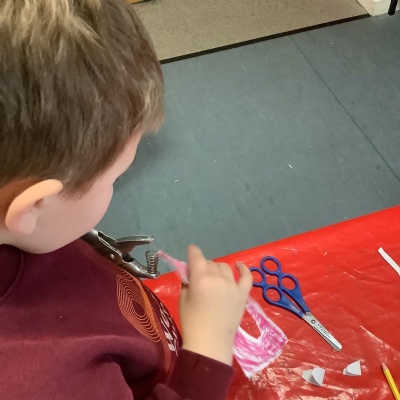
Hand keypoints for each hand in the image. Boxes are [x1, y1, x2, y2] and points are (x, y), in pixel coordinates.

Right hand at [179, 245, 251, 364]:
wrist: (210, 344)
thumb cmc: (192, 322)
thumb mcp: (183, 300)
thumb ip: (187, 283)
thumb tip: (191, 274)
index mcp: (201, 279)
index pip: (196, 257)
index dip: (192, 251)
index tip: (191, 250)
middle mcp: (218, 278)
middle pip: (210, 263)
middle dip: (203, 266)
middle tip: (199, 276)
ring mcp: (233, 286)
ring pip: (225, 267)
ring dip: (217, 268)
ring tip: (213, 275)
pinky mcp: (243, 294)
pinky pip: (246, 277)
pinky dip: (243, 269)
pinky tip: (238, 265)